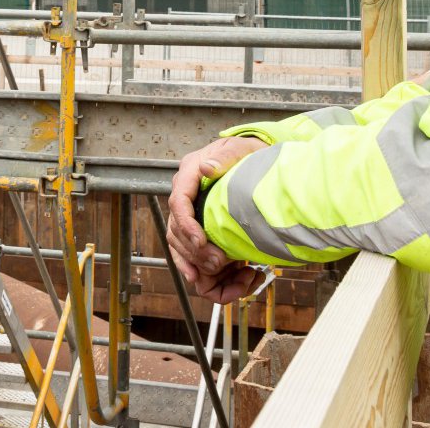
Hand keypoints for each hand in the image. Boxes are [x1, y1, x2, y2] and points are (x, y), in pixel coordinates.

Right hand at [167, 136, 268, 303]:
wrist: (253, 160)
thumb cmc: (246, 152)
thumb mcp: (240, 148)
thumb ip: (226, 156)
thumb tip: (207, 168)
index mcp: (190, 174)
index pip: (179, 202)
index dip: (187, 225)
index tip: (202, 242)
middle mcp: (185, 195)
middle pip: (177, 229)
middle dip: (196, 250)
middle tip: (219, 262)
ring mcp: (191, 215)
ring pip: (180, 246)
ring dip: (198, 264)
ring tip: (225, 271)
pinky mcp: (200, 230)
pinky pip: (189, 255)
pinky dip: (196, 271)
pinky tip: (207, 280)